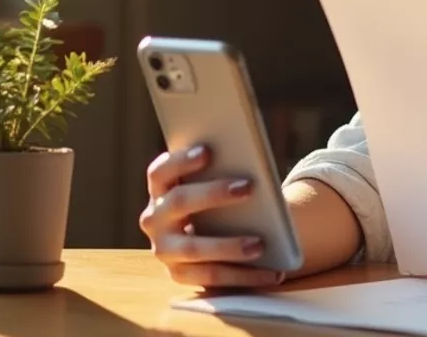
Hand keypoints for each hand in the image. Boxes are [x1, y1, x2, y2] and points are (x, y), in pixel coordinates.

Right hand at [139, 145, 285, 288]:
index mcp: (160, 189)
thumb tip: (251, 167)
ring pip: (194, 248)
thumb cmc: (212, 199)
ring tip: (260, 244)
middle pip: (179, 201)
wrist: (205, 234)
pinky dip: (242, 275)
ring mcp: (164, 249)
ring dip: (228, 246)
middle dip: (214, 193)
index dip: (180, 160)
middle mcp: (155, 218)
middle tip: (248, 187)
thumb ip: (219, 172)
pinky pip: (211, 276)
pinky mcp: (179, 274)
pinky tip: (271, 273)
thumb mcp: (209, 184)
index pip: (160, 172)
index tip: (207, 151)